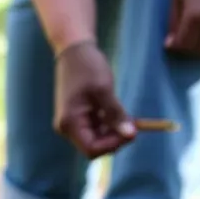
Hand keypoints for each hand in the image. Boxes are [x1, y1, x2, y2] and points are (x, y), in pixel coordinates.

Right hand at [53, 41, 136, 158]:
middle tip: (132, 122)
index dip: (113, 144)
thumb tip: (130, 135)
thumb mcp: (104, 90)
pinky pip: (95, 129)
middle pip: (94, 146)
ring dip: (114, 131)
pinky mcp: (78, 117)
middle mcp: (67, 127)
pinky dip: (109, 124)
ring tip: (125, 114)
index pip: (92, 149)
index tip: (132, 131)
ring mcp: (72, 123)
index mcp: (69, 123)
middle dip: (115, 138)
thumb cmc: (87, 67)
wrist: (74, 49)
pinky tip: (116, 111)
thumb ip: (116, 115)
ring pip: (97, 139)